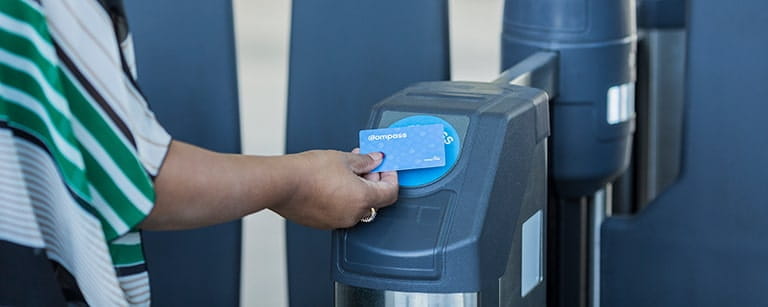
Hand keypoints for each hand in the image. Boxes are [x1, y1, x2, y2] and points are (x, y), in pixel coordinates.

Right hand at [270, 150, 397, 228]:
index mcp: (363, 199)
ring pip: (356, 206)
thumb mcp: (343, 158)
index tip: (387, 167)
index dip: (392, 177)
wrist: (281, 183)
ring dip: (357, 189)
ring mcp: (337, 221)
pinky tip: (332, 183)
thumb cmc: (308, 172)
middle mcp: (352, 215)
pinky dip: (342, 198)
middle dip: (373, 180)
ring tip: (345, 171)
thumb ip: (365, 160)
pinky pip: (340, 211)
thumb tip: (375, 159)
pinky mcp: (323, 223)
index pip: (390, 193)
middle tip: (366, 164)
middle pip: (374, 200)